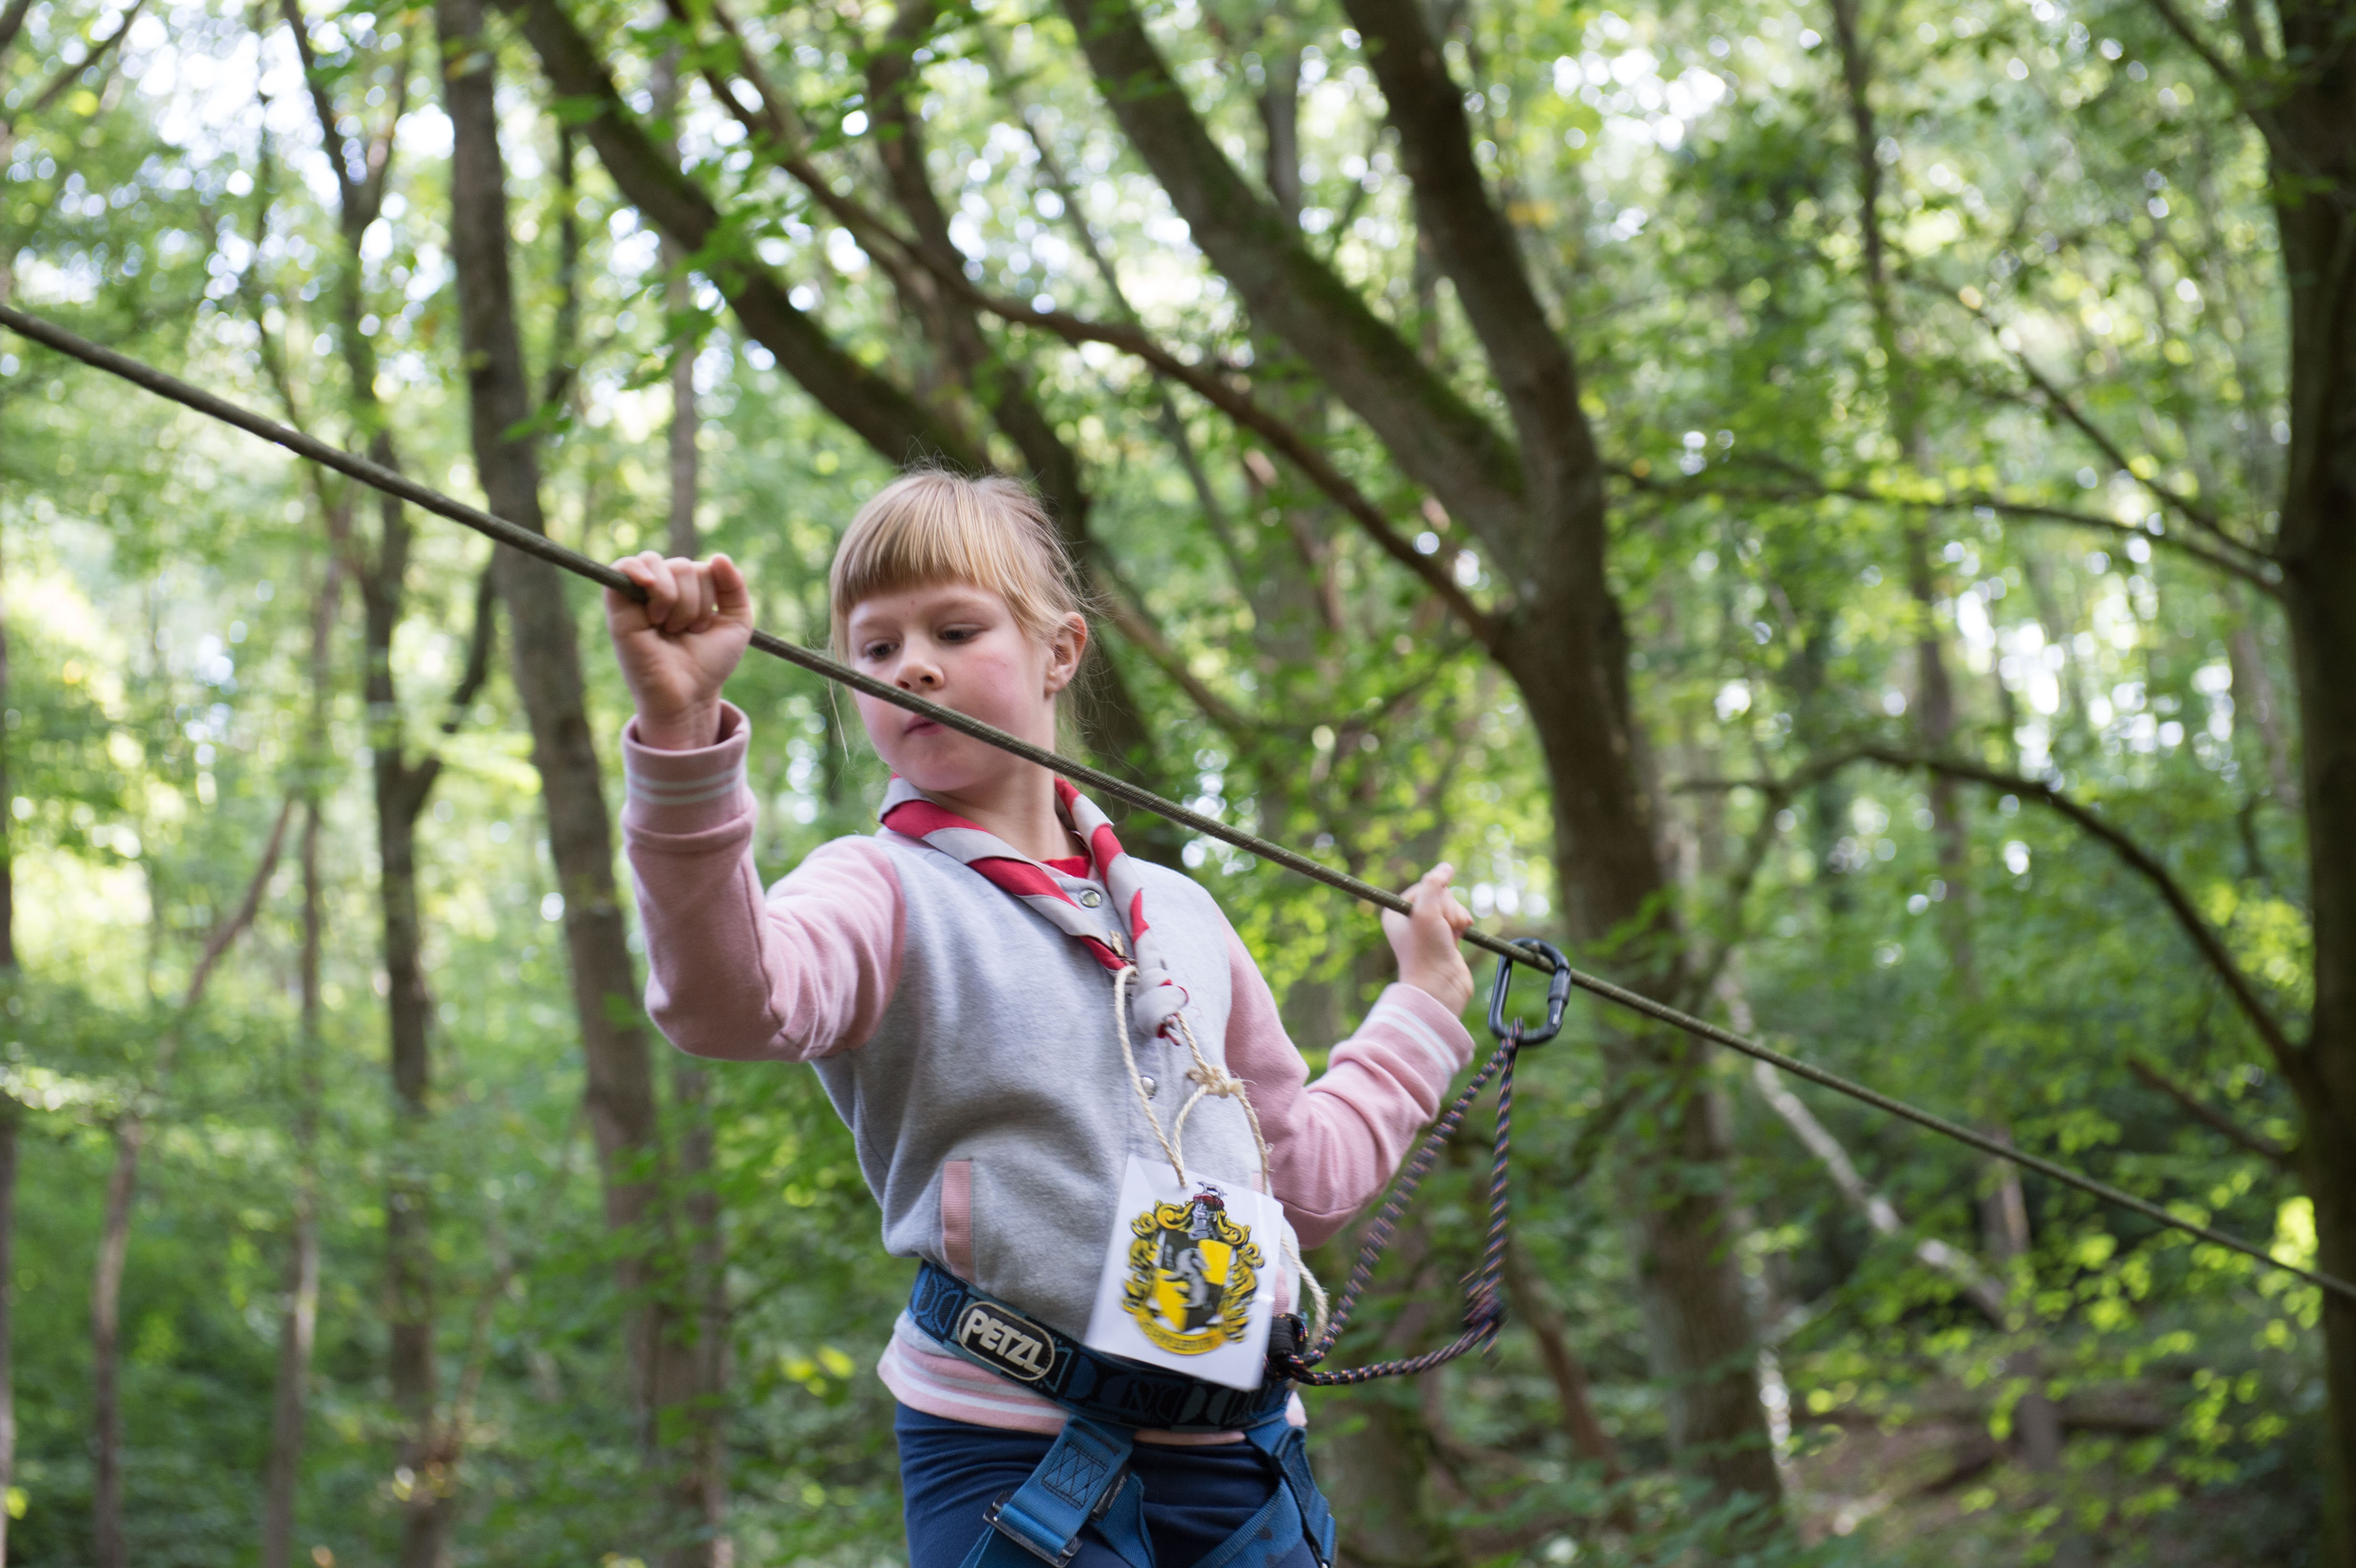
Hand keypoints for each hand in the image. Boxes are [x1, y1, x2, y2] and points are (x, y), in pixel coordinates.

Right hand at [604, 552, 753, 749]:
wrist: (689, 695)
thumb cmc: (710, 663)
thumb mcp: (736, 622)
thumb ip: (734, 587)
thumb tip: (719, 557)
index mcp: (687, 591)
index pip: (703, 568)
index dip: (710, 595)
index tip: (703, 627)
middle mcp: (662, 590)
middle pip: (682, 565)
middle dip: (693, 601)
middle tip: (684, 631)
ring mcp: (639, 596)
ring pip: (660, 565)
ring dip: (674, 598)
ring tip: (668, 627)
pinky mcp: (618, 606)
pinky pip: (623, 566)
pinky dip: (637, 569)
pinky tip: (650, 585)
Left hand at [1382, 863, 1474, 1013]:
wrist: (1440, 987)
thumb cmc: (1426, 952)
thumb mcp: (1425, 911)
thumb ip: (1434, 884)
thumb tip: (1446, 866)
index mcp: (1396, 911)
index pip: (1424, 885)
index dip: (1435, 897)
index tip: (1432, 915)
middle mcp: (1410, 919)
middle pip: (1440, 895)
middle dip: (1448, 909)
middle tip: (1443, 929)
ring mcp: (1428, 929)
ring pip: (1451, 906)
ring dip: (1457, 918)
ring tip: (1452, 936)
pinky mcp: (1445, 938)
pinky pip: (1458, 919)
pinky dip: (1462, 925)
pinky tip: (1459, 937)